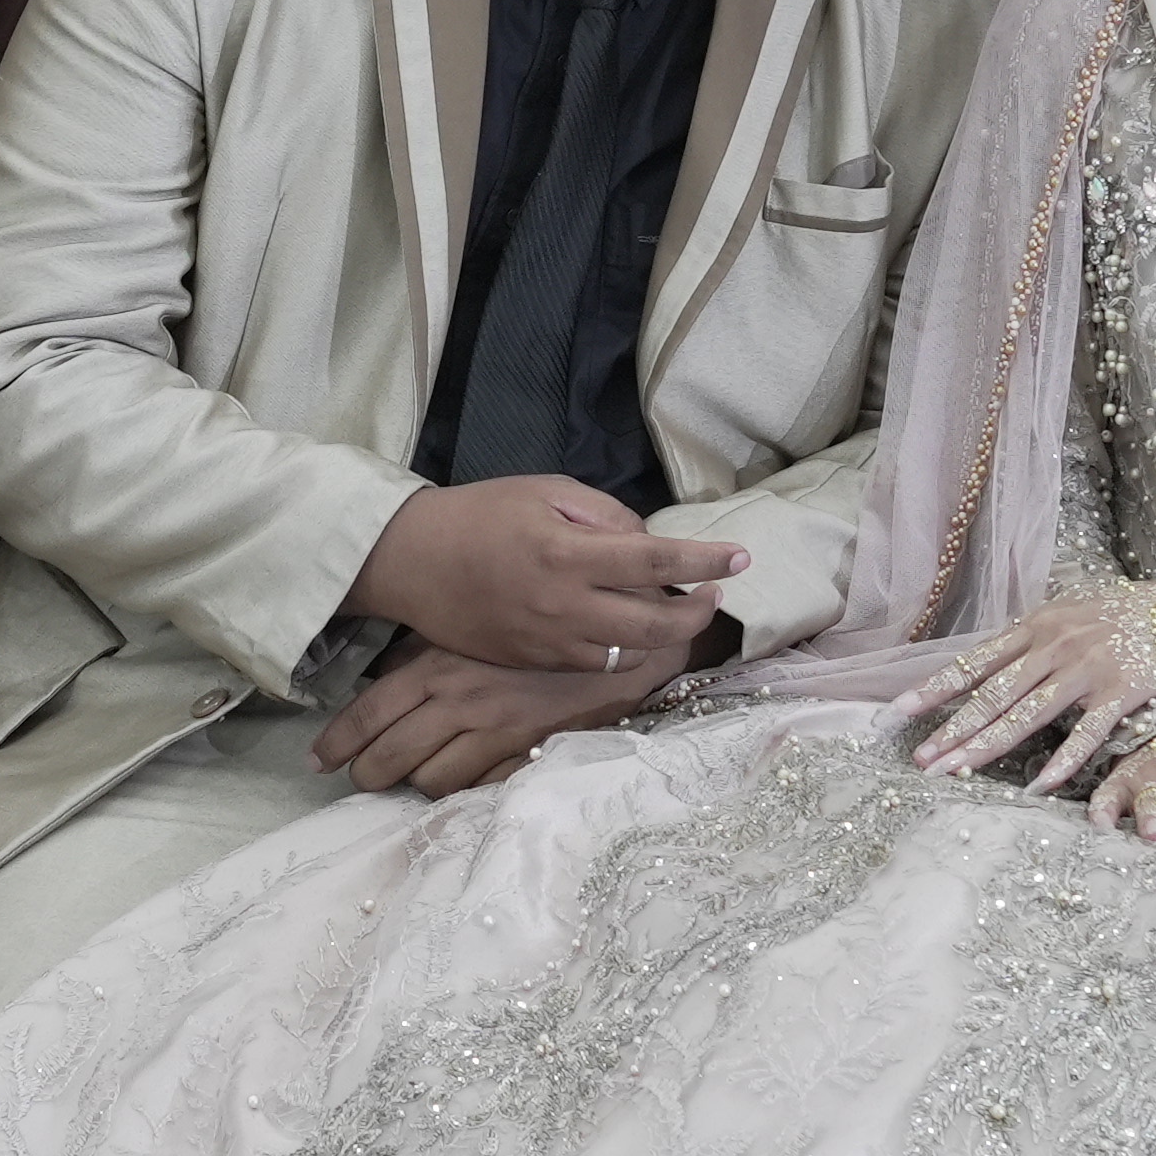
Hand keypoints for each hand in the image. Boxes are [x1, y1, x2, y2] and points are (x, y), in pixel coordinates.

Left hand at [313, 634, 676, 795]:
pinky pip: (478, 789)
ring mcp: (494, 733)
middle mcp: (460, 701)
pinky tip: (460, 783)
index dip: (340, 741)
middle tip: (360, 777)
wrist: (623, 635)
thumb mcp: (476, 624)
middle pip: (392, 756)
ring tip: (411, 779)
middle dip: (369, 773)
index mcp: (441, 663)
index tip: (320, 759)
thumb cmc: (544, 618)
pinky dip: (464, 792)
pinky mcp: (526, 754)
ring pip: (431, 781)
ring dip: (417, 784)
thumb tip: (388, 676)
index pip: (373, 710)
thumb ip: (431, 650)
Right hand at [343, 476, 743, 672]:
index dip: (704, 561)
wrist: (413, 561)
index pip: (655, 562)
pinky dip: (624, 650)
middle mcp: (565, 605)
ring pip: (628, 654)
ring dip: (664, 637)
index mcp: (568, 553)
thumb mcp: (545, 491)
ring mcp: (550, 641)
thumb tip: (645, 542)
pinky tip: (633, 631)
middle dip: (697, 613)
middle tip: (715, 592)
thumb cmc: (481, 514)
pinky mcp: (535, 662)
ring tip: (680, 611)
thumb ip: (604, 515)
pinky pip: (595, 664)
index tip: (743, 557)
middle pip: (653, 626)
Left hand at [886, 584, 1155, 794]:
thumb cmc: (1119, 613)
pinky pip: (1086, 733)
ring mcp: (1085, 670)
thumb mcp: (1066, 612)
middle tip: (920, 759)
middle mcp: (1053, 646)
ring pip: (1027, 714)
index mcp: (1035, 626)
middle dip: (953, 729)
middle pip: (993, 695)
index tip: (900, 712)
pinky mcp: (1119, 692)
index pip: (975, 662)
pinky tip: (1039, 785)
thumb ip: (1029, 638)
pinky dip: (1063, 760)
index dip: (936, 688)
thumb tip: (987, 663)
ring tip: (955, 772)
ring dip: (988, 746)